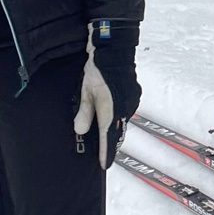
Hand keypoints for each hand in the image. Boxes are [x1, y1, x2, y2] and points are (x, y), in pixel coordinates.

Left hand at [73, 20, 139, 167]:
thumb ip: (84, 113)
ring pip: (121, 120)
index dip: (105, 153)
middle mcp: (125, 109)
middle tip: (100, 153)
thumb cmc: (98, 69)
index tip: (103, 166)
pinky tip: (109, 114)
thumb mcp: (86, 91)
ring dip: (112, 128)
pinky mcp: (133, 94)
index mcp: (112, 110)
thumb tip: (80, 130)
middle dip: (108, 142)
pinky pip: (124, 111)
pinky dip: (116, 116)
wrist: (114, 48)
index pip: (108, 138)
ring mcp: (131, 101)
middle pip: (116, 131)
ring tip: (102, 135)